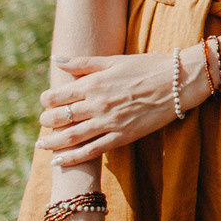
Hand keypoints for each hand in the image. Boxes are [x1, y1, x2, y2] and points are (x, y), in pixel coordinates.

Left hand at [38, 52, 180, 164]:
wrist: (179, 82)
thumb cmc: (148, 66)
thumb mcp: (114, 59)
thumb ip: (83, 62)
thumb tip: (56, 59)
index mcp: (94, 83)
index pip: (57, 96)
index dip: (46, 101)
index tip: (46, 102)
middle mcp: (97, 104)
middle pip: (59, 117)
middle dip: (46, 121)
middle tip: (43, 122)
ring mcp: (109, 122)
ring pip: (71, 137)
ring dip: (52, 142)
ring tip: (41, 144)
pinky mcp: (122, 136)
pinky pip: (91, 151)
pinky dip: (72, 158)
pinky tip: (59, 161)